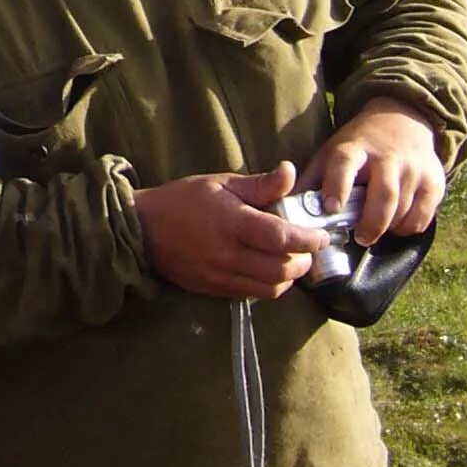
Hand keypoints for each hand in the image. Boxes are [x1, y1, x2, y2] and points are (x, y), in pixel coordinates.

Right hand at [131, 164, 332, 298]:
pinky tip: (270, 270)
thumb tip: (291, 172)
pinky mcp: (215, 290)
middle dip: (304, 262)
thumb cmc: (184, 200)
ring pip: (270, 288)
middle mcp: (228, 254)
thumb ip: (261, 184)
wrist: (144, 229)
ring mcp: (221, 276)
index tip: (322, 235)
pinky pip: (252, 295)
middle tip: (309, 249)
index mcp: (232, 223)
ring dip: (289, 278)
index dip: (308, 240)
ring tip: (292, 261)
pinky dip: (269, 286)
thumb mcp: (222, 183)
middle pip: (281, 270)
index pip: (281, 239)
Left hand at [306, 98, 446, 244]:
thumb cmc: (360, 145)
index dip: (337, 186)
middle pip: (384, 194)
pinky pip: (424, 214)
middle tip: (361, 238)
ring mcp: (414, 167)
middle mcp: (387, 156)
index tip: (331, 208)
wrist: (402, 119)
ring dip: (389, 227)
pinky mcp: (434, 179)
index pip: (345, 165)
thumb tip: (284, 207)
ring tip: (375, 230)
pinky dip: (409, 226)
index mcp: (354, 148)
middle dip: (372, 222)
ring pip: (404, 208)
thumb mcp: (332, 152)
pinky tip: (396, 225)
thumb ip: (311, 179)